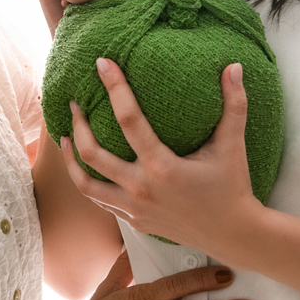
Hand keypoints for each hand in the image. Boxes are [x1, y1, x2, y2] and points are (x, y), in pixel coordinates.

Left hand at [60, 59, 260, 255]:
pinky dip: (88, 182)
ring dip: (71, 159)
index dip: (115, 88)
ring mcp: (134, 209)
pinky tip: (87, 168)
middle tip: (74, 103)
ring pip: (86, 185)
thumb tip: (234, 67)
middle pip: (93, 154)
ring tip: (65, 137)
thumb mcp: (232, 145)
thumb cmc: (232, 187)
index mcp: (162, 167)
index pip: (129, 120)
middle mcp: (141, 189)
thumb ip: (234, 105)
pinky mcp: (134, 221)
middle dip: (78, 125)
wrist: (232, 235)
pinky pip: (101, 202)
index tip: (103, 64)